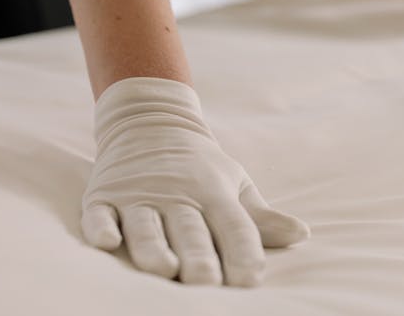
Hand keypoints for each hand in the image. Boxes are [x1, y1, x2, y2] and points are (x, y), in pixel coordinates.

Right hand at [82, 77, 308, 285]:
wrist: (150, 121)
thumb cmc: (200, 167)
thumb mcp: (234, 183)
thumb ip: (261, 217)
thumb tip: (303, 234)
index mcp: (213, 192)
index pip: (233, 224)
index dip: (242, 252)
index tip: (251, 280)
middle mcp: (176, 193)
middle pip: (189, 228)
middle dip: (198, 256)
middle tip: (207, 283)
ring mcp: (138, 194)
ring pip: (145, 225)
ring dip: (154, 246)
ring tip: (165, 269)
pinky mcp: (104, 196)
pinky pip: (100, 214)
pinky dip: (102, 228)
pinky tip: (108, 243)